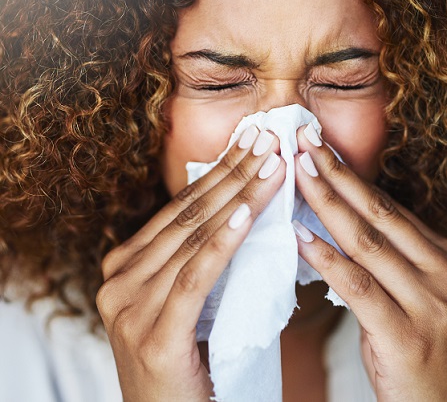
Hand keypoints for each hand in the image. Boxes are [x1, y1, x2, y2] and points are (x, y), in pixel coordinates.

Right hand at [96, 127, 284, 401]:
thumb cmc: (189, 361)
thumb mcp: (189, 299)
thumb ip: (199, 256)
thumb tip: (241, 206)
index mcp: (126, 266)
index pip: (181, 207)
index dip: (219, 171)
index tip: (251, 142)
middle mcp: (120, 280)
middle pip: (189, 214)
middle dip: (234, 173)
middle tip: (267, 140)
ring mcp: (129, 307)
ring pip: (195, 238)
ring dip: (240, 197)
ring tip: (273, 165)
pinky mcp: (153, 337)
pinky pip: (195, 277)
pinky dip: (223, 243)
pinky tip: (248, 213)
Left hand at [292, 124, 446, 401]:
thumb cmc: (417, 349)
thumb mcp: (410, 292)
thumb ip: (385, 255)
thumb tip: (336, 216)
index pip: (390, 208)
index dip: (351, 176)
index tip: (320, 148)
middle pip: (380, 214)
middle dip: (337, 174)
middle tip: (305, 142)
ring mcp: (432, 305)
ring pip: (368, 242)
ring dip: (327, 204)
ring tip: (297, 173)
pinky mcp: (407, 336)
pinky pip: (358, 287)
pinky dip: (326, 258)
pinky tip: (299, 236)